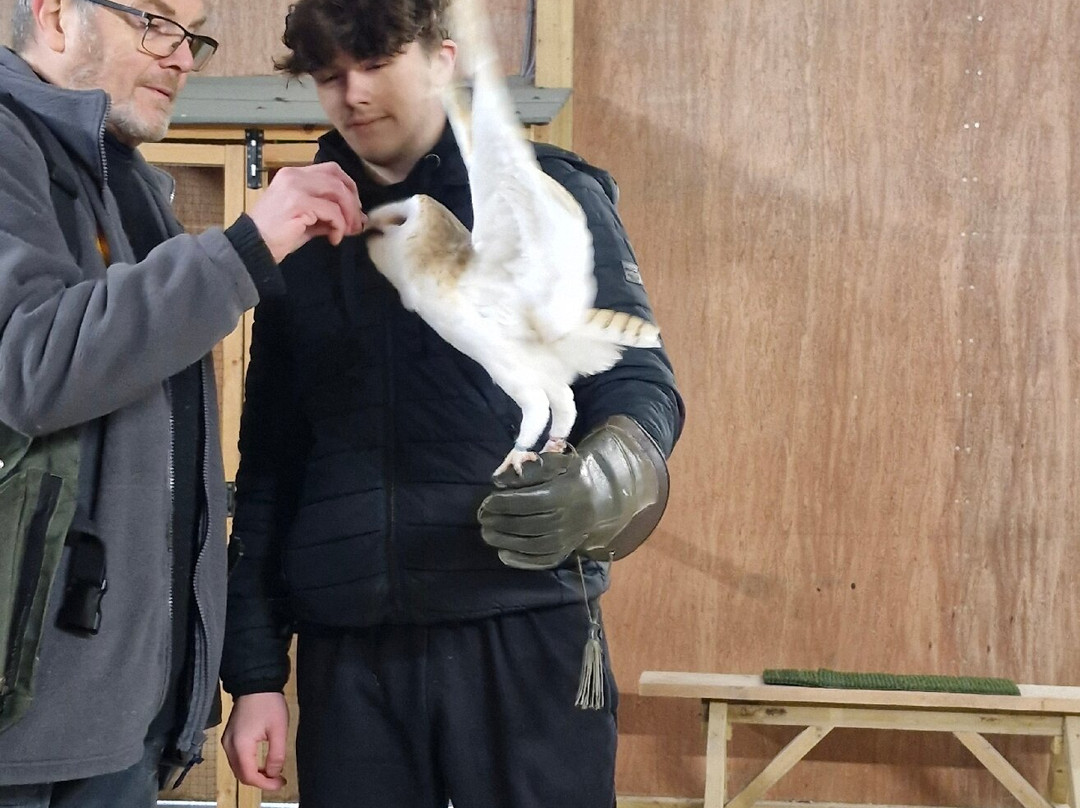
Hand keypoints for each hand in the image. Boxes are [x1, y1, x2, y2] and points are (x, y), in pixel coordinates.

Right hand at [220, 692, 289, 790]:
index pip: (249, 776)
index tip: (280, 783)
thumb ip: (276, 755)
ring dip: (254, 774)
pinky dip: (248, 765)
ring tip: (272, 773)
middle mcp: (229, 746)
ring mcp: (227, 741)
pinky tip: (261, 763)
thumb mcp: (279, 730)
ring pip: (238, 768)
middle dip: (259, 781)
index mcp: (240, 745)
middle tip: (277, 780)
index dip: (265, 784)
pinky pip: (236, 759)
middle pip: (241, 774)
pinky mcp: (229, 737)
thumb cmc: (269, 704)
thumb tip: (273, 773)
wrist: (256, 683)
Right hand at [247, 163, 366, 262]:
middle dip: (353, 202)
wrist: (253, 246)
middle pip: (338, 179)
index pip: (331, 170)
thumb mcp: (306, 219)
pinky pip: (332, 211)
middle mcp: (295, 176)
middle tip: (357, 222)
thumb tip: (355, 217)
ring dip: (349, 214)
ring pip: (338, 193)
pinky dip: (339, 226)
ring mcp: (296, 188)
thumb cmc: (277, 235)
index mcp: (294, 175)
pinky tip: (334, 239)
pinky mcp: (299, 204)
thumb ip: (328, 213)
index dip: (349, 187)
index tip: (355, 207)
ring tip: (348, 232)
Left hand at [477, 416, 669, 568]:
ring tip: (487, 533)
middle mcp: (568, 518)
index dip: (505, 503)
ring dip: (505, 541)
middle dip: (500, 522)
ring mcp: (568, 538)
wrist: (599, 498)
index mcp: (565, 493)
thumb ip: (529, 470)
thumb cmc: (570, 476)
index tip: (487, 501)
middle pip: (528, 524)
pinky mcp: (566, 551)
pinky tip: (503, 554)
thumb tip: (499, 482)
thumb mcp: (555, 464)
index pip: (530, 501)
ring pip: (533, 544)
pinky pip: (542, 560)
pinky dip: (521, 560)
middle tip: (482, 518)